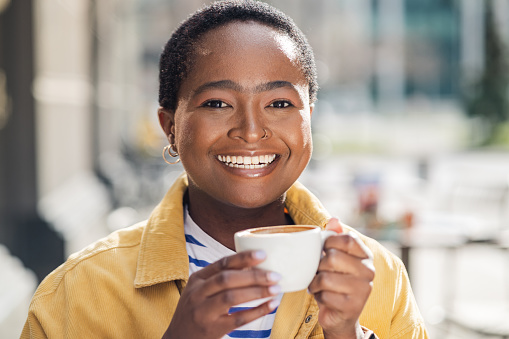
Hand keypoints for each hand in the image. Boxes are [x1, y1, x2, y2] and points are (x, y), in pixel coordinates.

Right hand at [162, 250, 280, 338]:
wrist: (177, 338)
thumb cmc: (196, 309)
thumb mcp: (200, 289)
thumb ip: (221, 277)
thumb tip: (253, 265)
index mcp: (197, 278)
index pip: (222, 263)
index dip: (243, 258)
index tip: (262, 254)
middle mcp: (197, 293)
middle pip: (227, 279)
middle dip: (253, 276)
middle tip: (275, 275)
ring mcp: (203, 312)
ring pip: (231, 298)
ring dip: (256, 292)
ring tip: (276, 289)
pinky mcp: (212, 329)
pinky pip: (238, 319)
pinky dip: (257, 311)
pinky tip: (270, 305)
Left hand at [308, 218, 374, 338]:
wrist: (340, 316)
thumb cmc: (335, 281)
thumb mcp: (334, 258)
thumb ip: (335, 237)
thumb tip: (334, 219)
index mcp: (365, 255)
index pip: (346, 239)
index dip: (328, 243)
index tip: (323, 251)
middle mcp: (369, 271)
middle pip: (332, 258)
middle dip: (318, 266)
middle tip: (318, 272)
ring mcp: (363, 290)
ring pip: (325, 278)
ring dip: (315, 282)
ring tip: (318, 285)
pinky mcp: (353, 307)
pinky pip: (324, 295)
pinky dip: (318, 296)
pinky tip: (322, 297)